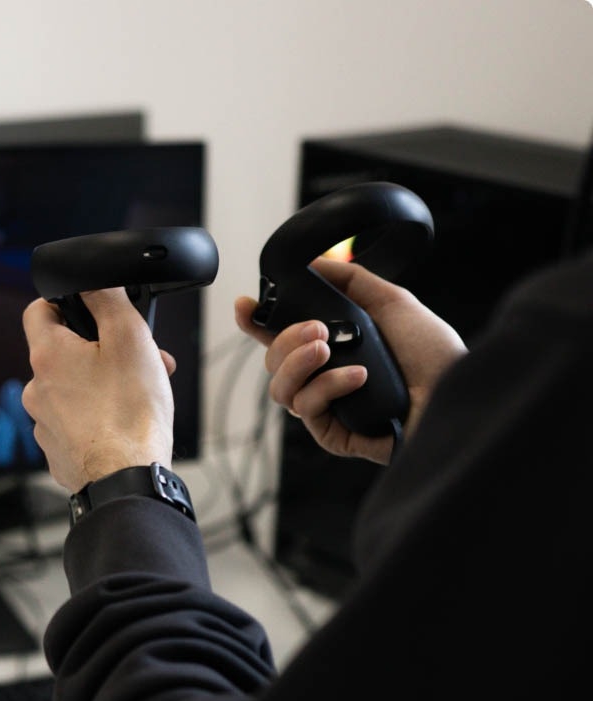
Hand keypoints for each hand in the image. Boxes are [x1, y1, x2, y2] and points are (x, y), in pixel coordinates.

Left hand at [21, 287, 176, 491]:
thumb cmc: (130, 416)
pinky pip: (77, 424)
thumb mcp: (130, 339)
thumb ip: (108, 300)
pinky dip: (99, 418)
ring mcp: (45, 425)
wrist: (127, 482)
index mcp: (48, 356)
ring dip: (103, 385)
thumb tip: (94, 282)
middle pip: (64, 354)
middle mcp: (36, 390)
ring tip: (140, 395)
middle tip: (138, 360)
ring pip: (73, 390)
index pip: (38, 310)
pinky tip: (125, 423)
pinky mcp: (59, 453)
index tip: (89, 309)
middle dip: (102, 350)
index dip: (64, 302)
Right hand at [235, 257, 466, 463]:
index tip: (246, 306)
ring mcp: (327, 408)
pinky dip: (328, 387)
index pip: (280, 337)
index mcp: (331, 348)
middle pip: (272, 363)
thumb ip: (351, 280)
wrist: (456, 392)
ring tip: (329, 348)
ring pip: (280, 389)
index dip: (256, 323)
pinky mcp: (334, 435)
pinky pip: (307, 409)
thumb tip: (316, 262)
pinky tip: (358, 376)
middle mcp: (323, 379)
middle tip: (317, 329)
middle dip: (285, 340)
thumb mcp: (392, 302)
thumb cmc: (432, 355)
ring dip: (299, 363)